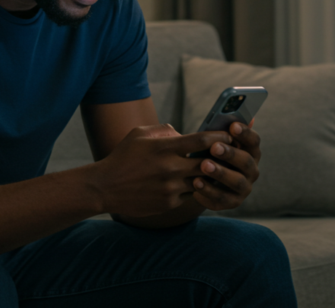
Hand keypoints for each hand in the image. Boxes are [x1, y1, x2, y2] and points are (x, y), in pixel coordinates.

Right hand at [92, 124, 231, 217]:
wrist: (105, 187)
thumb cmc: (122, 157)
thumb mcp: (139, 134)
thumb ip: (164, 130)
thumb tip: (183, 133)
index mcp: (165, 147)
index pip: (202, 140)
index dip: (220, 137)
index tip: (229, 136)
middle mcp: (171, 168)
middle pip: (208, 163)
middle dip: (221, 159)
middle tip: (229, 156)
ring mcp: (170, 187)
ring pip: (202, 181)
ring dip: (208, 177)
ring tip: (216, 171)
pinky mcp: (168, 203)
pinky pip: (189, 195)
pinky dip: (192, 189)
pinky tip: (192, 185)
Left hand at [192, 119, 260, 210]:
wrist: (202, 179)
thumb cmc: (209, 152)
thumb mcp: (214, 139)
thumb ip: (224, 128)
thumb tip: (243, 114)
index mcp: (250, 151)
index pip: (254, 141)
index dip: (245, 133)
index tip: (232, 126)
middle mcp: (252, 170)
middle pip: (246, 161)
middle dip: (230, 154)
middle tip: (214, 147)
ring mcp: (244, 188)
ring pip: (236, 182)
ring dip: (220, 173)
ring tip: (203, 165)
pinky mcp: (232, 202)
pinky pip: (222, 200)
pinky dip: (209, 193)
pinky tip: (195, 185)